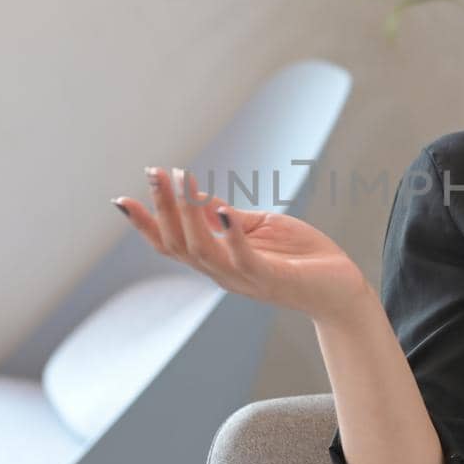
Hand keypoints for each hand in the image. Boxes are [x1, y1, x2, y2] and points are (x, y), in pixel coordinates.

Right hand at [112, 167, 374, 323]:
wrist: (343, 291)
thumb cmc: (303, 257)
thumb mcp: (261, 229)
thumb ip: (229, 218)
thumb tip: (198, 197)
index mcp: (218, 261)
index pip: (172, 244)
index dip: (145, 224)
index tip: (120, 200)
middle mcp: (224, 274)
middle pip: (179, 245)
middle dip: (162, 209)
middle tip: (154, 173)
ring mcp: (245, 279)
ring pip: (202, 251)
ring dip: (189, 215)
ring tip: (182, 180)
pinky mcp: (271, 279)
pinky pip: (243, 259)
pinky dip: (230, 234)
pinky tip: (221, 209)